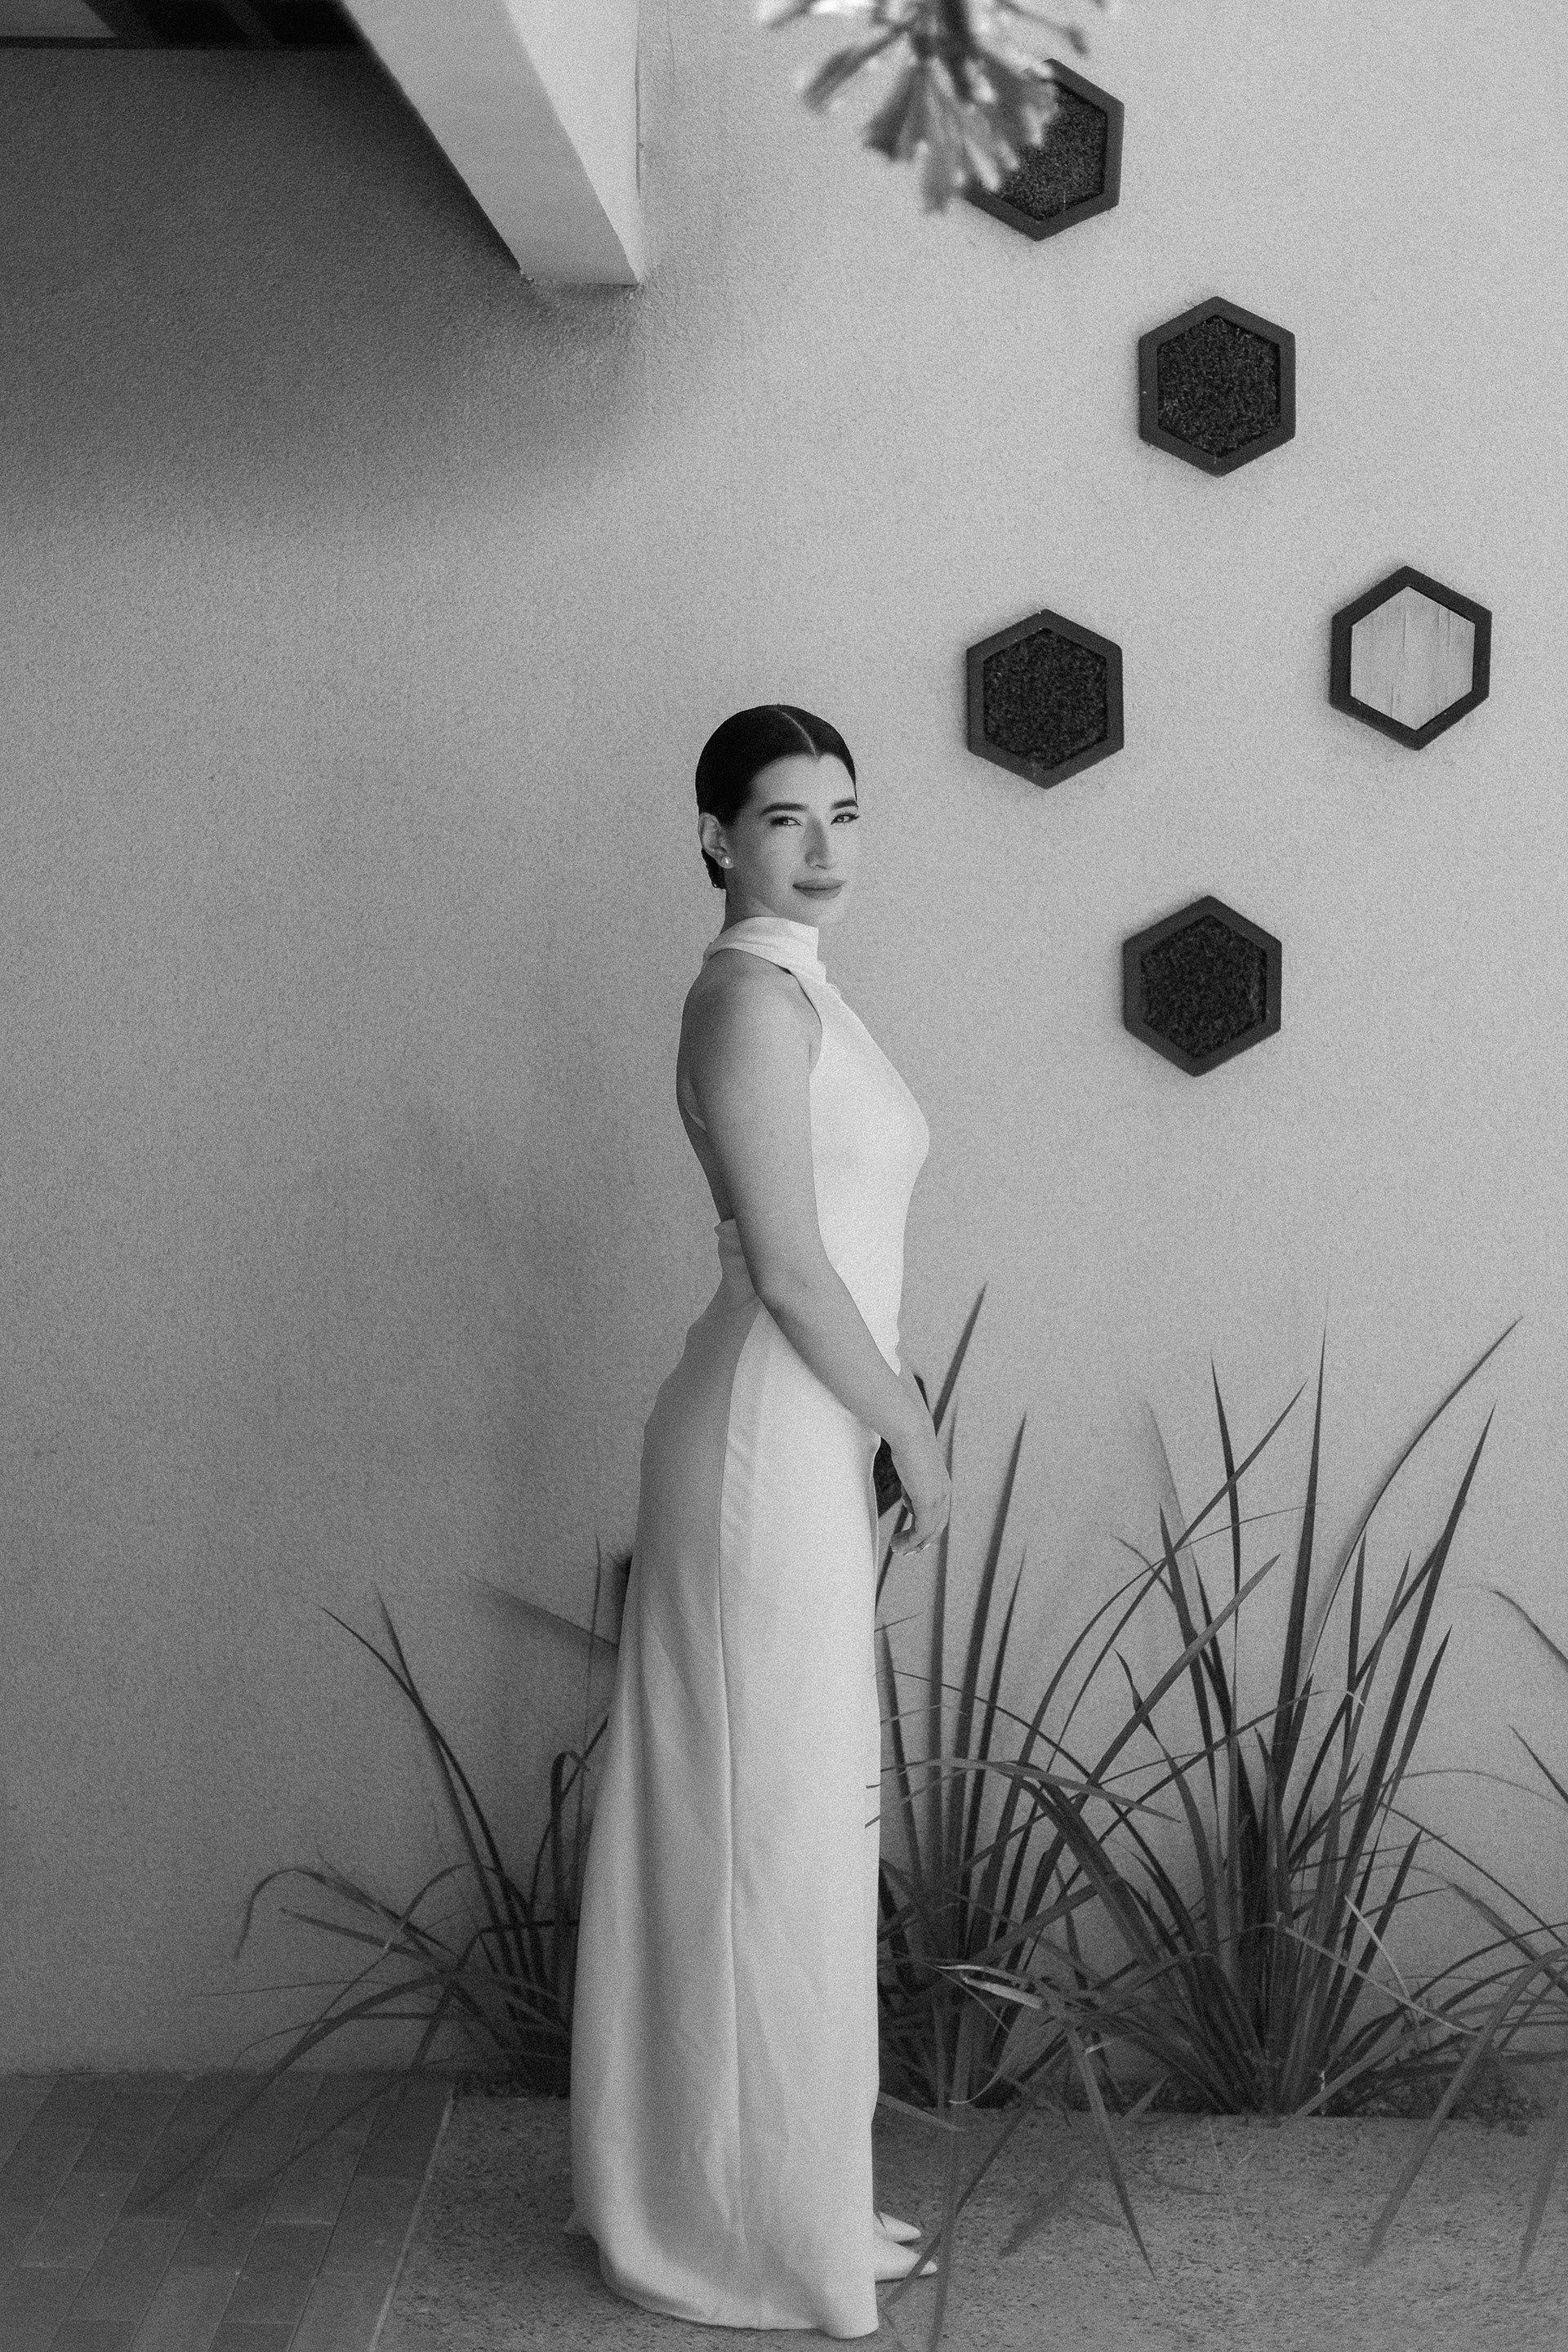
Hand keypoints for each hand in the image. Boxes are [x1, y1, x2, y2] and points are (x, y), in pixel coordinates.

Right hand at [887, 1423, 949, 1556]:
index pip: (939, 1514)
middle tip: (905, 1551)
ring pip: (928, 1532)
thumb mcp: (912, 1467)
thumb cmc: (907, 1442)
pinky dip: (910, 1540)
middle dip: (921, 1542)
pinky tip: (897, 1544)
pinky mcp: (928, 1502)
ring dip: (912, 1543)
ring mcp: (937, 1499)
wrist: (911, 1433)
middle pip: (937, 1527)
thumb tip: (909, 1498)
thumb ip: (913, 1483)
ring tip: (896, 1549)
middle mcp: (944, 1494)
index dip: (927, 1529)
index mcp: (942, 1485)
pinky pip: (921, 1530)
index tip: (912, 1538)